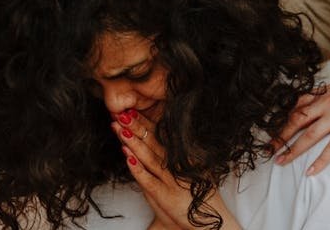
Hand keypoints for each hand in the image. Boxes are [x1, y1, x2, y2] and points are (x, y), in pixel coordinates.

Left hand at [112, 110, 241, 229]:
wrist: (210, 224)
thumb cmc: (196, 200)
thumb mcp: (189, 174)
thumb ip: (174, 159)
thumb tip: (155, 144)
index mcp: (183, 157)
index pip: (161, 136)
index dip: (145, 123)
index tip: (131, 110)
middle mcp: (178, 165)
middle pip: (154, 142)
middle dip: (136, 126)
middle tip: (121, 112)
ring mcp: (172, 180)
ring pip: (149, 157)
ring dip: (133, 141)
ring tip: (119, 127)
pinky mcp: (166, 196)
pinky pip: (148, 179)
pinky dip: (137, 167)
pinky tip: (126, 155)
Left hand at [271, 74, 329, 174]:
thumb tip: (325, 109)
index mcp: (327, 91)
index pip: (299, 104)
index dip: (284, 118)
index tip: (275, 129)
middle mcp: (328, 101)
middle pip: (296, 119)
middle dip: (280, 135)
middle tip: (269, 148)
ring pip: (308, 135)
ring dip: (292, 150)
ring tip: (281, 161)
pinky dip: (319, 162)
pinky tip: (311, 172)